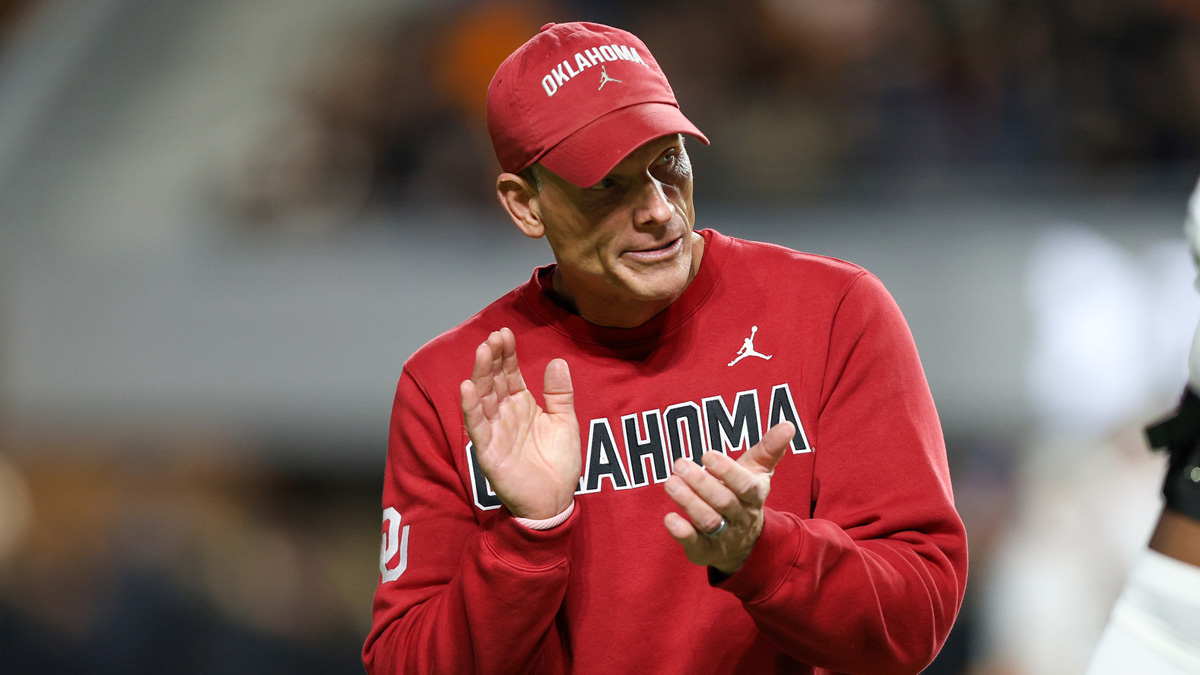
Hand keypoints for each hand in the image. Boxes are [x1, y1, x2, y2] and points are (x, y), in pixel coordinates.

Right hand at [460, 327, 580, 519]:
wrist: (556, 501)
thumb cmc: (558, 463)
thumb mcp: (565, 422)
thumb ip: (560, 394)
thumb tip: (557, 361)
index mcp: (521, 405)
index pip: (509, 373)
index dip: (506, 354)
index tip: (505, 333)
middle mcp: (504, 415)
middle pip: (493, 381)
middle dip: (492, 358)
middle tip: (493, 337)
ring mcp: (494, 432)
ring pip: (483, 399)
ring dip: (480, 375)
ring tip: (481, 351)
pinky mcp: (488, 452)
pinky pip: (476, 427)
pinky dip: (471, 408)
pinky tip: (466, 387)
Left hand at [663, 422, 795, 573]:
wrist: (744, 543)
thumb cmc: (744, 496)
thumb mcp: (757, 472)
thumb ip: (769, 449)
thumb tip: (788, 425)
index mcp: (754, 495)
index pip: (744, 484)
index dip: (727, 471)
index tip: (707, 454)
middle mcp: (740, 517)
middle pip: (724, 502)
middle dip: (701, 483)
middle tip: (679, 463)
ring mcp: (724, 537)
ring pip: (708, 522)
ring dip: (689, 502)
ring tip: (670, 483)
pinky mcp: (705, 552)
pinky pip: (696, 545)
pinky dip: (682, 534)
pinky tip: (669, 518)